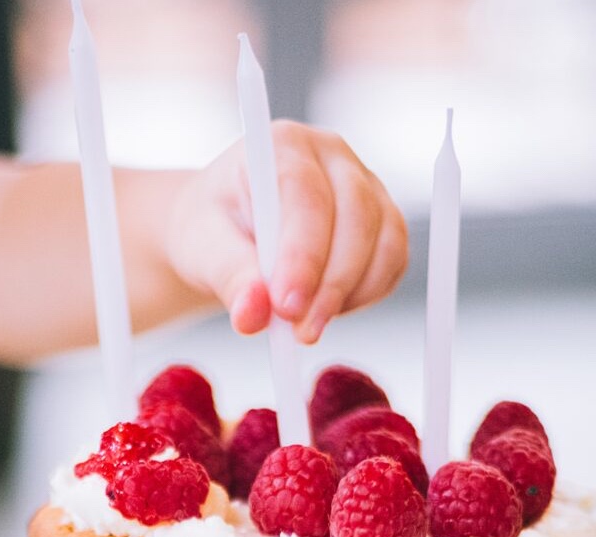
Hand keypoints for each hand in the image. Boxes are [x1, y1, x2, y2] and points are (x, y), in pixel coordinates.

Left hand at [166, 122, 408, 342]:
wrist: (227, 232)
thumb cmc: (212, 230)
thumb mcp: (203, 248)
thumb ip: (229, 276)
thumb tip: (254, 314)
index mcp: (283, 145)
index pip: (305, 194)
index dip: (302, 254)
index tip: (286, 306)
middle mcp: (332, 156)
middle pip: (355, 215)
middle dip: (330, 284)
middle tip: (301, 332)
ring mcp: (365, 186)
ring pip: (384, 240)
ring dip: (350, 294)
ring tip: (307, 327)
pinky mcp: (382, 221)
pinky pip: (393, 262)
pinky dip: (366, 296)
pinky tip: (329, 310)